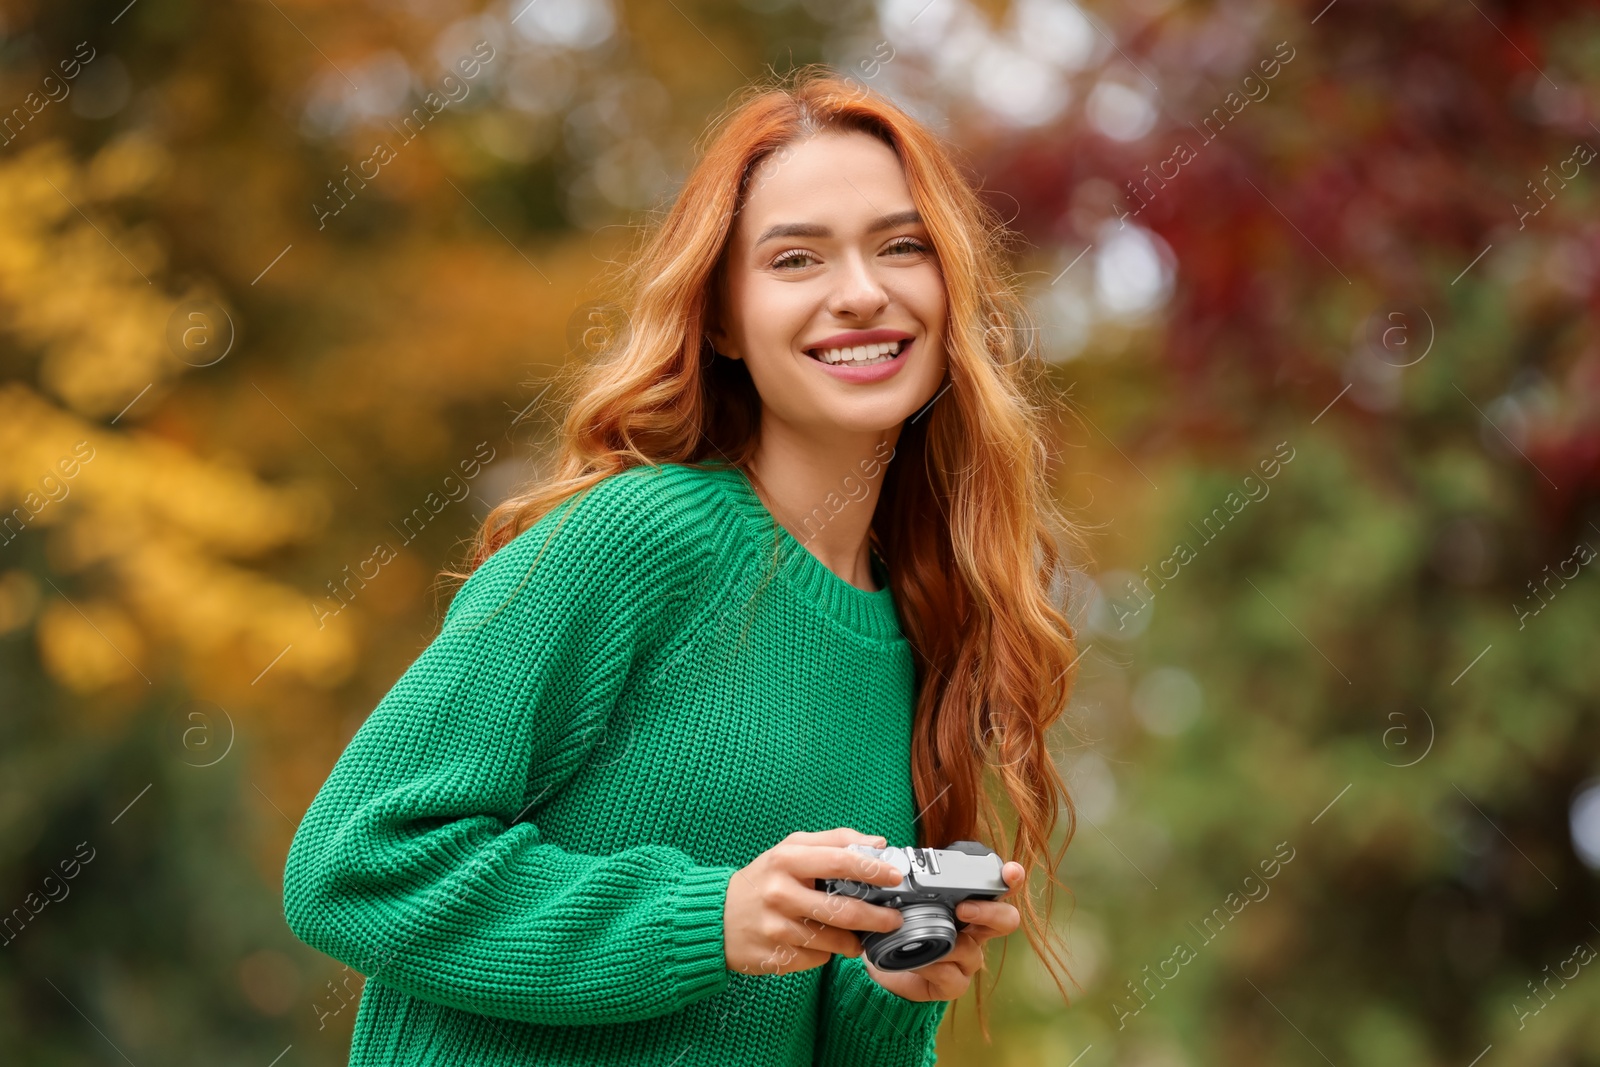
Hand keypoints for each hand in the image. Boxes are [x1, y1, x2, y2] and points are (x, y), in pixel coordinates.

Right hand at [724, 828, 908, 976]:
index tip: (896, 876)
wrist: (715, 917)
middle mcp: (780, 894)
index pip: (839, 862)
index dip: (872, 869)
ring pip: (833, 941)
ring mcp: (776, 929)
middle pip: (842, 910)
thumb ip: (834, 842)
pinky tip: (819, 944)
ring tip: (858, 936)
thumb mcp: (790, 850)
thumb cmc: (762, 880)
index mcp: (786, 861)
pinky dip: (826, 953)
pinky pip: (817, 959)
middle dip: (876, 917)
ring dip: (853, 941)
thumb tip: (877, 844)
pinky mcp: (774, 957)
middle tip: (894, 919)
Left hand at [859, 861, 1024, 1001]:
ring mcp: (967, 959)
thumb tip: (896, 854)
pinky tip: (918, 961)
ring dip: (946, 944)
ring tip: (921, 940)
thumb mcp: (905, 899)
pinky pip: (952, 976)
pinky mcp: (954, 983)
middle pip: (1007, 920)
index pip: (998, 887)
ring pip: (973, 951)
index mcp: (969, 904)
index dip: (1011, 878)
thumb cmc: (900, 926)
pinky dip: (933, 967)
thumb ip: (910, 880)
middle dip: (990, 912)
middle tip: (963, 908)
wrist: (884, 966)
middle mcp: (975, 932)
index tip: (1010, 873)